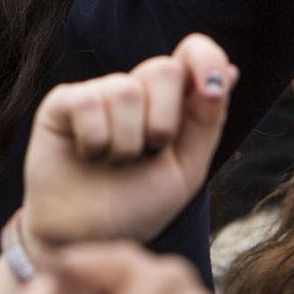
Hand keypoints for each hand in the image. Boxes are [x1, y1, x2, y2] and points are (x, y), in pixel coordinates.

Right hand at [22, 36, 235, 260]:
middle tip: (148, 153)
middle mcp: (134, 90)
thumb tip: (231, 72)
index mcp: (169, 102)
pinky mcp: (62, 103)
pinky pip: (89, 102)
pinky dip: (96, 141)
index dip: (206, 59)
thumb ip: (207, 120)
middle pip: (163, 69)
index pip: (193, 54)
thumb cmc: (137, 205)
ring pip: (126, 92)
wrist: (88, 240)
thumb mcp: (185, 170)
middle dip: (164, 122)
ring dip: (127, 143)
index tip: (212, 90)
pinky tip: (88, 156)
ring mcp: (97, 93)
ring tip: (114, 163)